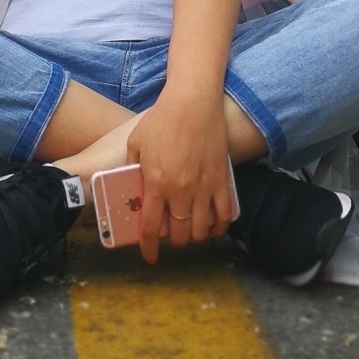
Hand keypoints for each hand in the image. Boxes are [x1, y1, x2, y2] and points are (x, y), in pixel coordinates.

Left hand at [127, 85, 235, 265]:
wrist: (193, 101)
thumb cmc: (162, 118)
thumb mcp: (136, 142)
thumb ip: (133, 168)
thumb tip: (135, 188)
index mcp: (157, 183)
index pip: (152, 227)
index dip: (149, 247)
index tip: (150, 256)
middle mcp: (181, 191)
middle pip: (180, 234)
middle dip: (174, 241)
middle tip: (171, 236)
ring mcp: (204, 188)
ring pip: (202, 230)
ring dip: (195, 236)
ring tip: (191, 231)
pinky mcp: (222, 181)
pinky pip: (224, 215)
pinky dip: (219, 227)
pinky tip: (213, 226)